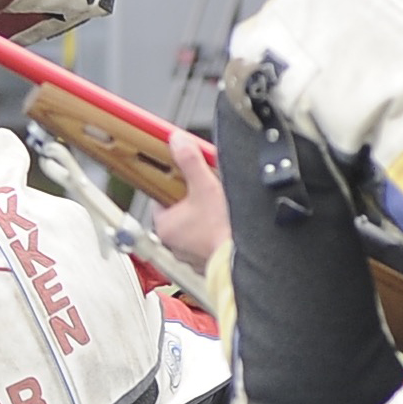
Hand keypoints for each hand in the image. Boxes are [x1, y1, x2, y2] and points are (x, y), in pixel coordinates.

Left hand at [148, 131, 228, 263]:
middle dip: (194, 201)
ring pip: (194, 228)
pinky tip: (227, 226)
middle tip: (209, 191)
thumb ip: (190, 160)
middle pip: (179, 212)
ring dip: (206, 218)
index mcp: (165, 226)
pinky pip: (207, 242)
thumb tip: (177, 142)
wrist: (241, 261)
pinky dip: (215, 233)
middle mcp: (173, 244)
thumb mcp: (205, 186)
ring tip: (221, 208)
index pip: (161, 198)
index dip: (174, 185)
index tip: (184, 177)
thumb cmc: (222, 232)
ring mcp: (190, 255)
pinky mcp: (207, 262)